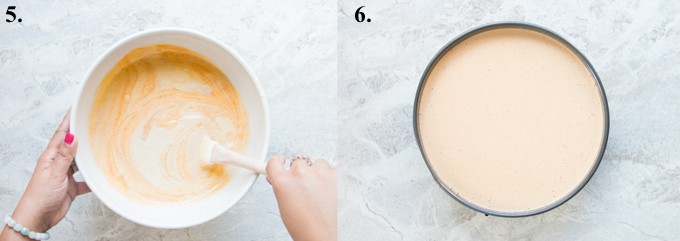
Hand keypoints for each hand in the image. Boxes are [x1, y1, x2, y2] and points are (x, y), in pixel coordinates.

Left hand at [1, 111, 89, 239]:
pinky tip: (101, 176)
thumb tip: (72, 136)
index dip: (69, 121)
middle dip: (82, 135)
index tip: (77, 108)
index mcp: (51, 157)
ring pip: (80, 162)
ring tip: (101, 147)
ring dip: (89, 156)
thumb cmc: (40, 196)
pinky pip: (85, 181)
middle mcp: (58, 164)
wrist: (37, 218)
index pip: (62, 134)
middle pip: (73, 146)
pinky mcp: (71, 187)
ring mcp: (65, 175)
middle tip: (94, 124)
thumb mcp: (54, 173)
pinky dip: (93, 179)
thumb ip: (65, 156)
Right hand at [266, 155, 336, 240]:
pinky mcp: (335, 174)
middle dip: (302, 171)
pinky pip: (332, 169)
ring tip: (320, 192)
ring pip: (318, 163)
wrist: (322, 235)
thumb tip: (281, 175)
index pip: (274, 162)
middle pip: (298, 161)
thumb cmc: (303, 226)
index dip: (278, 162)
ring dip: (318, 173)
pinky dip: (332, 178)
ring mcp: (319, 172)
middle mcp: (300, 173)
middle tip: (306, 187)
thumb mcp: (284, 205)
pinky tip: (331, 192)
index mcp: (283, 182)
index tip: (281, 161)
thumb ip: (282, 186)